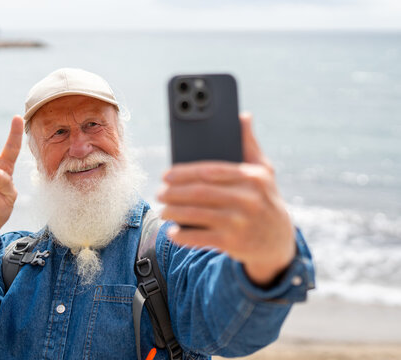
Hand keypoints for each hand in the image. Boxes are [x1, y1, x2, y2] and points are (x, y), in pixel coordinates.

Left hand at [157, 113, 295, 285]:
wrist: (279, 242)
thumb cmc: (264, 199)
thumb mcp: (264, 172)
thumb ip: (249, 145)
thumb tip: (242, 115)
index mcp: (253, 178)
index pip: (211, 171)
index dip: (184, 172)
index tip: (167, 174)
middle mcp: (248, 200)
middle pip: (200, 193)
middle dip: (174, 192)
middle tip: (160, 192)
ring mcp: (241, 223)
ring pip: (197, 215)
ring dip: (174, 212)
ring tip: (163, 210)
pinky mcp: (234, 244)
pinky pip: (201, 238)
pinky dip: (184, 235)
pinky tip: (173, 232)